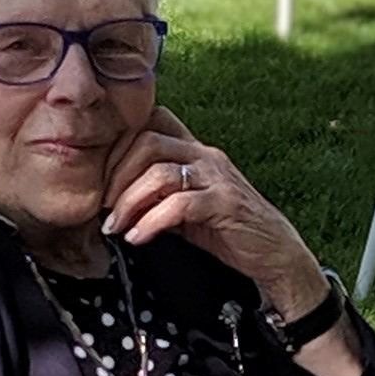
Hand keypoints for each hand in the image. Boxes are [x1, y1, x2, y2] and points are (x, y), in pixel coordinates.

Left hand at [101, 108, 318, 306]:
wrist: (273, 252)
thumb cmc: (227, 228)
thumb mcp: (186, 203)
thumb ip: (158, 191)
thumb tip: (112, 197)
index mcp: (195, 149)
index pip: (150, 122)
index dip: (118, 145)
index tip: (101, 179)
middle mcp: (206, 155)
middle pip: (148, 141)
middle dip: (116, 174)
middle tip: (104, 206)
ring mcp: (217, 177)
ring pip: (159, 173)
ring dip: (129, 202)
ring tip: (116, 227)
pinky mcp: (224, 203)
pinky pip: (178, 205)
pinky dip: (151, 222)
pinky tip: (138, 238)